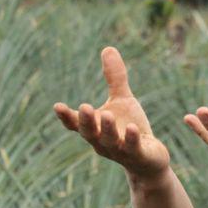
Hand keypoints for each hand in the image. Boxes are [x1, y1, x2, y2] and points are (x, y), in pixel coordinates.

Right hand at [54, 47, 170, 180]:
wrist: (149, 159)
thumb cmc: (130, 128)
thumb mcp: (122, 100)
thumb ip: (114, 78)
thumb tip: (107, 48)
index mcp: (95, 128)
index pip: (76, 123)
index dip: (66, 116)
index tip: (58, 106)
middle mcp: (102, 141)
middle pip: (89, 133)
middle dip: (86, 121)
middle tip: (84, 107)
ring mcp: (119, 151)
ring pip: (109, 141)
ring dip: (106, 129)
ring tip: (106, 115)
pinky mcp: (137, 155)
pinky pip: (132, 148)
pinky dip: (130, 139)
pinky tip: (132, 128)